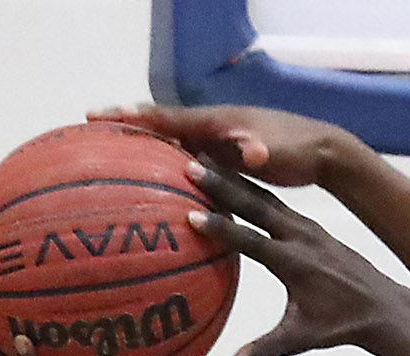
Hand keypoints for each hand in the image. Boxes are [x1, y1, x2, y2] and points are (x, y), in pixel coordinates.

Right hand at [88, 102, 353, 185]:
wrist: (322, 151)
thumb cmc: (299, 149)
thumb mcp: (277, 150)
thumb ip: (260, 150)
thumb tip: (250, 153)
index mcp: (215, 123)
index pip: (165, 117)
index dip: (132, 118)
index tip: (99, 116)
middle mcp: (210, 128)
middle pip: (159, 126)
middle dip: (126, 127)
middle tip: (87, 128)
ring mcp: (216, 143)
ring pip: (171, 144)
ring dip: (142, 148)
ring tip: (108, 156)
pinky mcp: (225, 160)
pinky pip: (188, 162)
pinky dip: (167, 168)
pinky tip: (154, 186)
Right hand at [182, 162, 409, 355]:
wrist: (383, 307)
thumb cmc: (341, 326)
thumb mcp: (302, 339)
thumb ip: (264, 352)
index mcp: (296, 264)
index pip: (252, 242)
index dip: (221, 229)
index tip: (191, 215)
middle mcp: (302, 238)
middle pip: (256, 206)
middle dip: (223, 184)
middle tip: (189, 165)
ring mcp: (308, 228)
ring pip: (265, 197)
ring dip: (235, 178)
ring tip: (203, 158)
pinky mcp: (312, 226)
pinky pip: (277, 201)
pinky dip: (253, 188)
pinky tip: (234, 177)